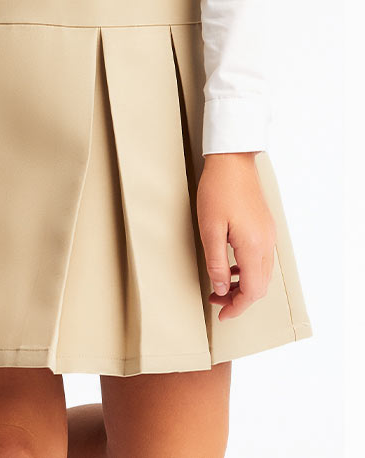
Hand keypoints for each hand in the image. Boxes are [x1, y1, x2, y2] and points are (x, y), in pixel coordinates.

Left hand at [197, 152, 275, 320]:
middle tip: (216, 302)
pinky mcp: (264, 228)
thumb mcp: (209, 229)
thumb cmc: (218, 192)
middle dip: (238, 299)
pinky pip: (259, 259)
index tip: (221, 315)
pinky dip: (246, 270)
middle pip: (259, 286)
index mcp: (254, 248)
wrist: (233, 162)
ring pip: (260, 274)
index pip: (252, 291)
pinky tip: (228, 267)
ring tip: (218, 287)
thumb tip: (220, 289)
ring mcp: (268, 236)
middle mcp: (267, 245)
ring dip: (242, 285)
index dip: (237, 307)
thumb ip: (216, 262)